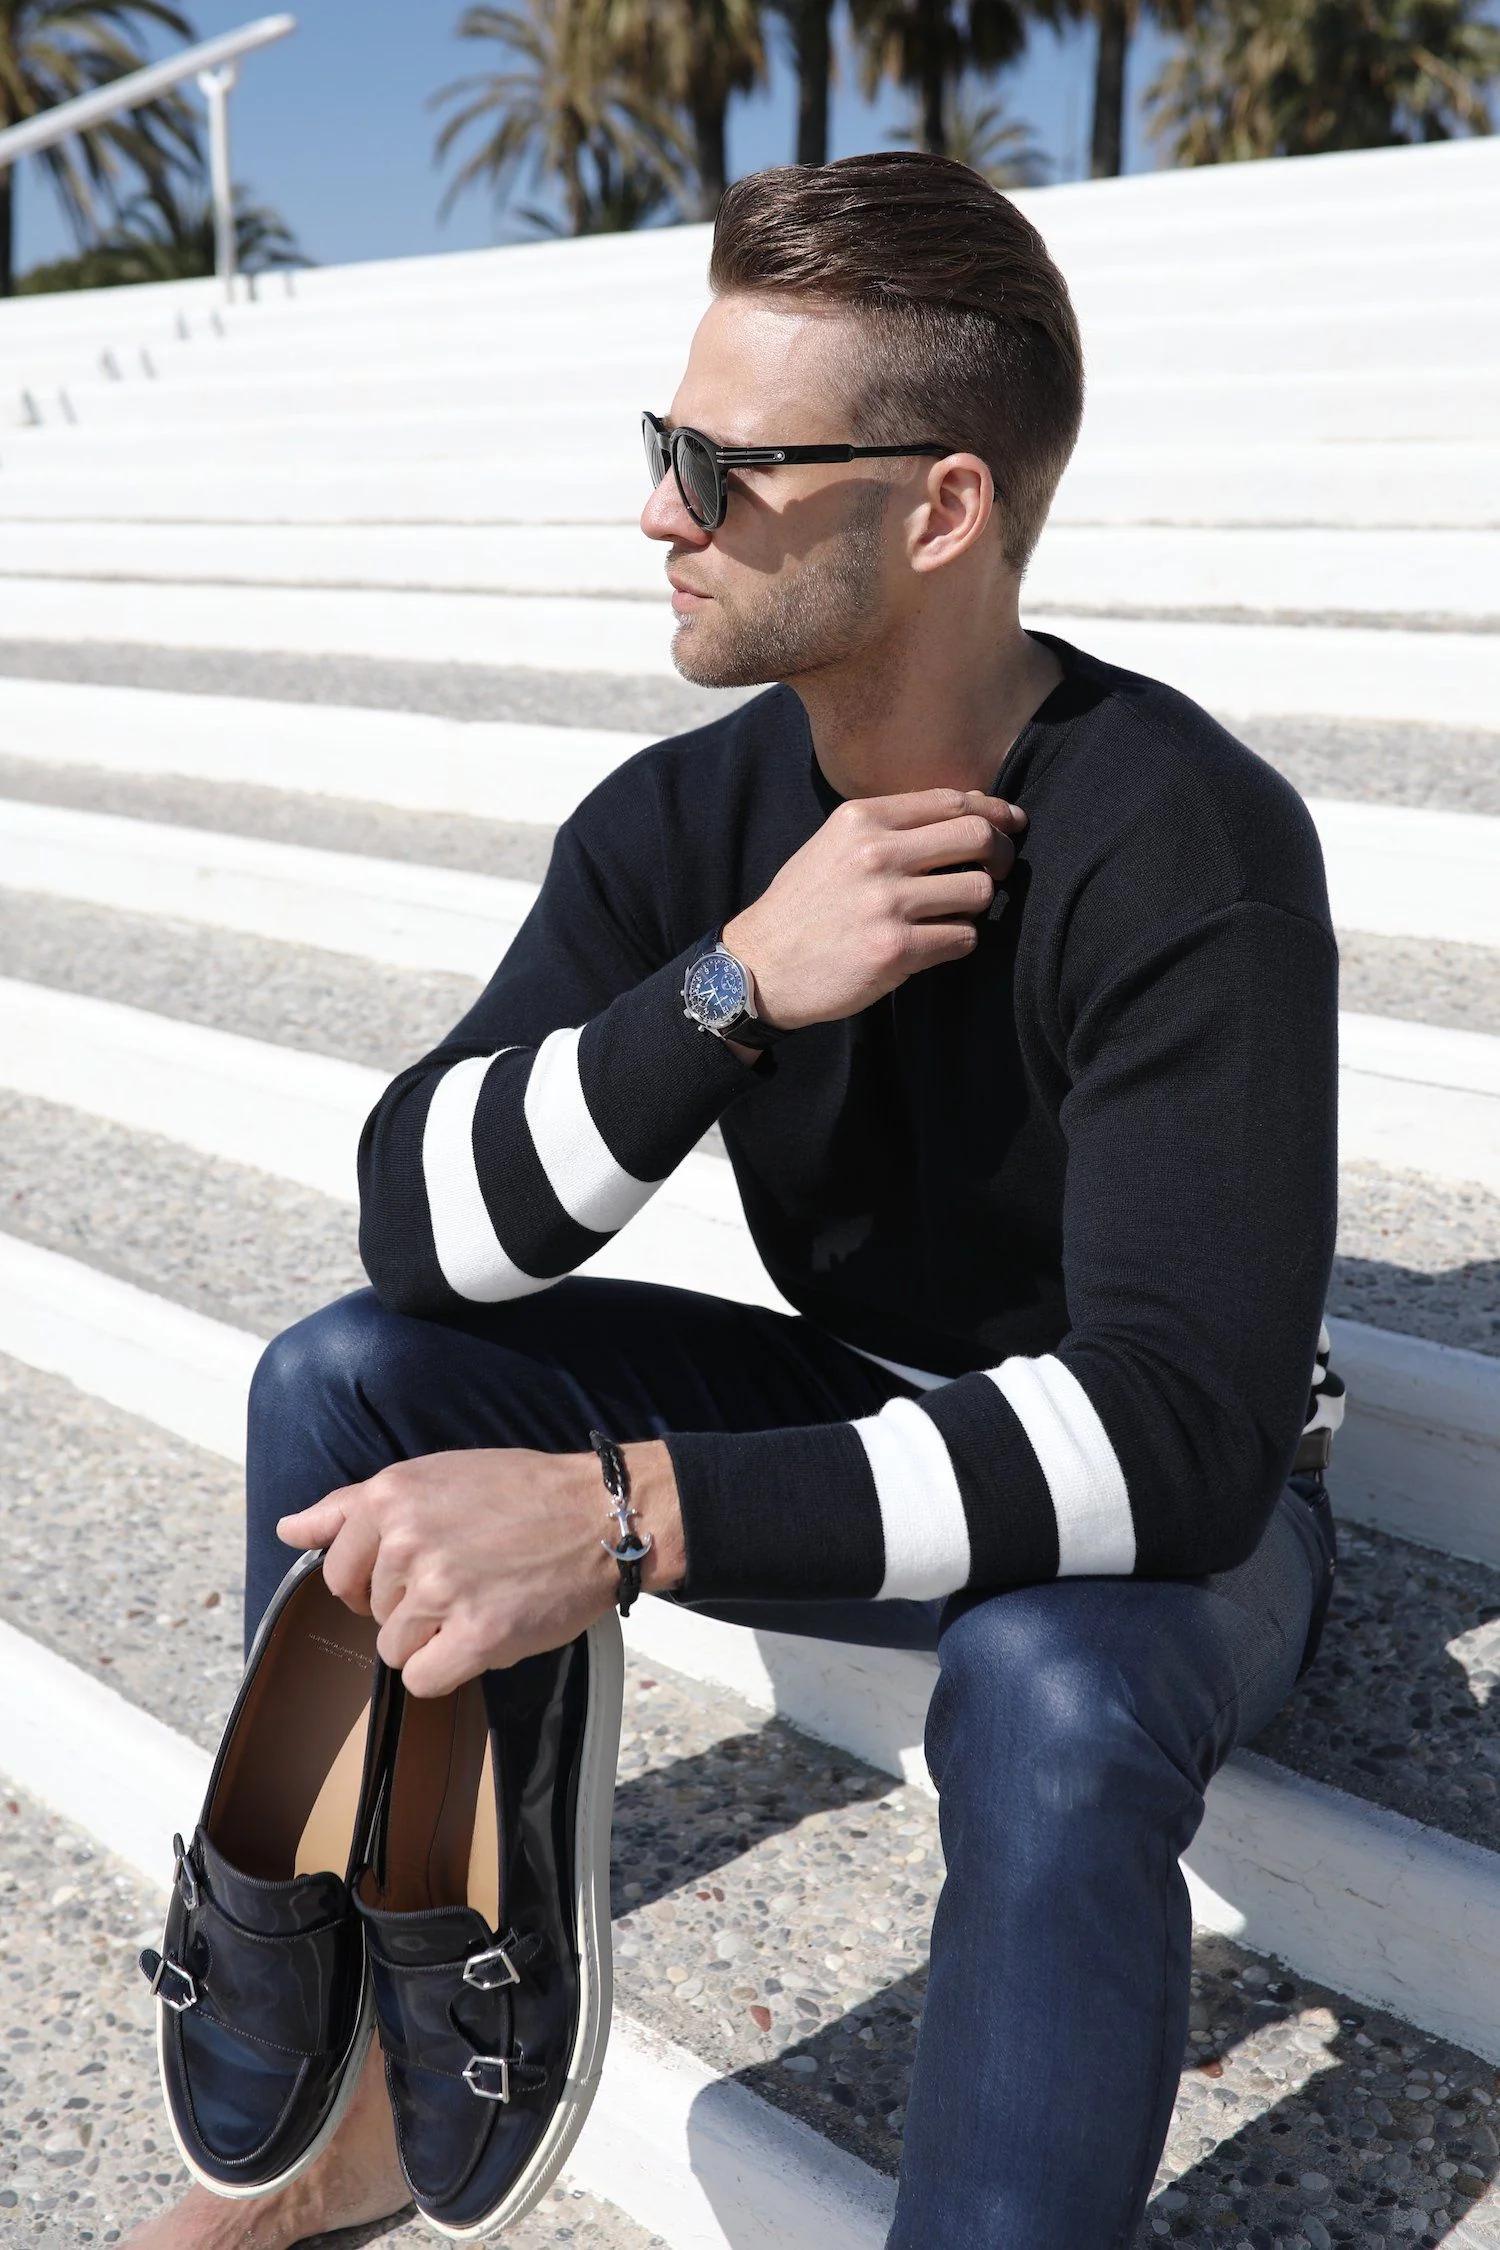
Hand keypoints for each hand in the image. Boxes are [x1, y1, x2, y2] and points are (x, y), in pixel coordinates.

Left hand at [275, 1440, 680, 1695]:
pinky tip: (484, 1633)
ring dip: (435, 1638)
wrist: (599, 1515)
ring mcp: (440, 1589)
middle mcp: (407, 1540)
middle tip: (465, 1577)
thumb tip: (288, 1529)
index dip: (372, 1582)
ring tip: (481, 1600)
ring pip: (395, 1650)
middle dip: (410, 1607)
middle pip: (370, 1612)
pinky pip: (425, 1680)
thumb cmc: (522, 1493)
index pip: (337, 1570)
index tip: (411, 1573)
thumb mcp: (431, 1476)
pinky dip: (451, 1668)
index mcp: (390, 1496)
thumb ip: (352, 1507)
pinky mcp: (476, 1634)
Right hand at [723, 786, 1026, 1033]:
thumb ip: (892, 827)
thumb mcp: (834, 845)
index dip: (993, 811)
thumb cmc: (805, 906)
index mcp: (862, 820)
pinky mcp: (895, 949)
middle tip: (999, 870)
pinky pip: (963, 937)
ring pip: (979, 890)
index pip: (952, 800)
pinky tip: (936, 943)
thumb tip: (972, 813)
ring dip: (978, 904)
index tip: (1010, 824)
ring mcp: (886, 903)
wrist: (760, 967)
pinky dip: (959, 941)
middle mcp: (875, 854)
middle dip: (1002, 853)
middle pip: (978, 837)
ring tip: (954, 912)